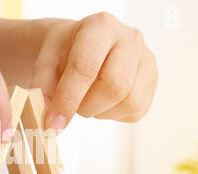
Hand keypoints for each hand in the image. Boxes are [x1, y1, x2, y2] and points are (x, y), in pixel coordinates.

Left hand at [30, 12, 158, 129]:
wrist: (80, 47)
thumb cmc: (64, 53)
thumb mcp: (45, 63)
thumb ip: (44, 88)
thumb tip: (52, 121)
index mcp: (100, 26)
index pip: (86, 67)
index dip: (68, 100)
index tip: (53, 122)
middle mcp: (130, 38)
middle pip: (115, 87)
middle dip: (87, 107)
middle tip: (73, 106)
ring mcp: (147, 59)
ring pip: (129, 103)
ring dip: (101, 113)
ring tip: (87, 101)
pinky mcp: (152, 81)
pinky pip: (136, 111)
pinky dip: (114, 115)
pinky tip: (102, 102)